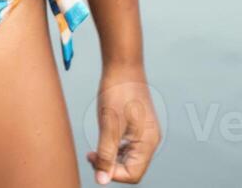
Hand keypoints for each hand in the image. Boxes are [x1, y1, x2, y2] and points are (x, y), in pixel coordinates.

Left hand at [85, 67, 161, 183]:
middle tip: (91, 155)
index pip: (133, 174)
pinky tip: (103, 138)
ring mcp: (145, 133)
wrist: (122, 65)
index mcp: (148, 142)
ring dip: (111, 157)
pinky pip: (127, 146)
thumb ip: (106, 154)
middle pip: (131, 168)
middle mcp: (150, 140)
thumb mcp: (108, 125)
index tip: (95, 161)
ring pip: (128, 158)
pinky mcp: (138, 127)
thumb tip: (102, 180)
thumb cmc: (117, 91)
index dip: (113, 174)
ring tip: (94, 148)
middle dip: (111, 166)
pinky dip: (114, 147)